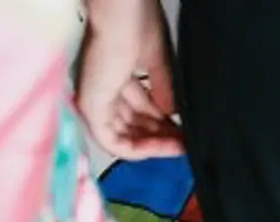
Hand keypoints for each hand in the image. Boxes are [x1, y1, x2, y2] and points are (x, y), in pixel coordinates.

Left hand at [75, 0, 183, 159]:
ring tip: (181, 147)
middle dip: (162, 138)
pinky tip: (165, 147)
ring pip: (126, 138)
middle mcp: (103, 87)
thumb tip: (175, 116)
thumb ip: (165, 92)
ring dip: (156, 147)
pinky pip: (115, 144)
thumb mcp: (159, 64)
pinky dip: (142, 150)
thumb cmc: (137, 24)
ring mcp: (95, 100)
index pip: (139, 110)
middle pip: (134, 126)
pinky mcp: (91, 109)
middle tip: (188, 143)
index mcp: (115, 73)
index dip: (164, 124)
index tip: (186, 133)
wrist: (124, 13)